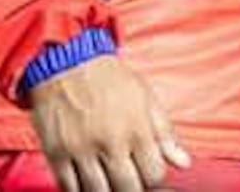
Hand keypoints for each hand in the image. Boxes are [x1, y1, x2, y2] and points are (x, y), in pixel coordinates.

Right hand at [28, 54, 192, 191]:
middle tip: (130, 180)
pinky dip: (79, 190)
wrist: (66, 59)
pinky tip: (86, 183)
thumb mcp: (145, 97)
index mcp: (137, 128)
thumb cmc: (108, 77)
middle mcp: (110, 142)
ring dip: (107, 191)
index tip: (149, 174)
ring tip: (109, 181)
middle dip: (133, 188)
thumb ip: (164, 133)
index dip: (155, 179)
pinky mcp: (56, 152)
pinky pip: (69, 187)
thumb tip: (183, 162)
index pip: (154, 175)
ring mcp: (81, 149)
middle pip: (128, 188)